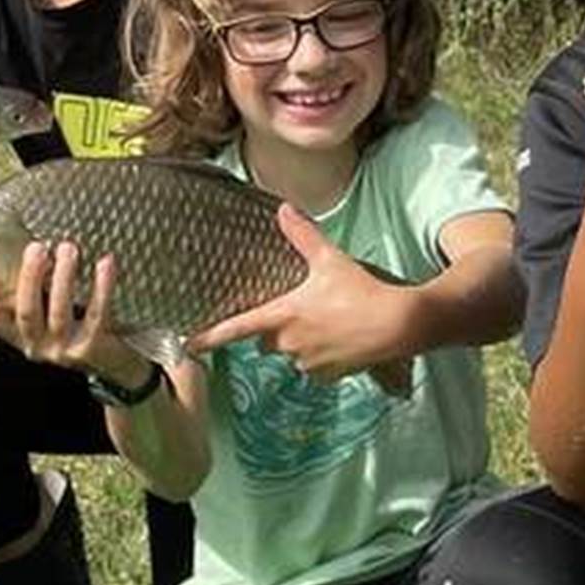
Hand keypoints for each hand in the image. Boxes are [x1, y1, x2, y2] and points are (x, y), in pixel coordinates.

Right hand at [0, 241, 146, 383]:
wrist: (116, 366)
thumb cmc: (80, 332)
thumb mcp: (50, 319)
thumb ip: (36, 296)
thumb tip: (30, 253)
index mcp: (22, 337)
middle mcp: (38, 347)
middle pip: (27, 313)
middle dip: (30, 278)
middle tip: (37, 248)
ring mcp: (64, 351)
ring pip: (59, 312)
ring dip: (63, 277)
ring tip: (68, 249)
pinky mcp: (92, 348)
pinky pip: (96, 314)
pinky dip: (102, 286)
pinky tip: (104, 263)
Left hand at [188, 204, 414, 384]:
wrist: (397, 325)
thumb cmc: (360, 291)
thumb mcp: (330, 260)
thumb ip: (303, 236)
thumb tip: (284, 209)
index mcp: (283, 316)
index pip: (237, 329)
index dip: (209, 337)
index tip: (187, 345)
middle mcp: (289, 344)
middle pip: (268, 339)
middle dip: (277, 328)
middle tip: (300, 309)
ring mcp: (309, 362)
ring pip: (293, 352)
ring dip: (302, 341)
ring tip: (329, 322)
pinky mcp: (329, 375)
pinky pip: (315, 366)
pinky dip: (322, 354)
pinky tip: (341, 338)